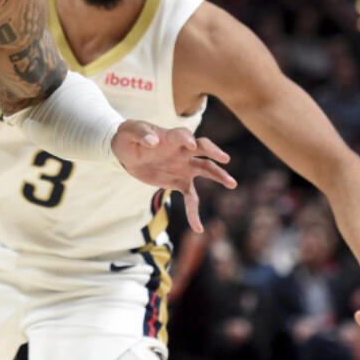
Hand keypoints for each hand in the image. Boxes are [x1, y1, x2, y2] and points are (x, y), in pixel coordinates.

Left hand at [111, 121, 235, 231]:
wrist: (126, 153)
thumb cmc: (129, 137)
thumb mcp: (129, 131)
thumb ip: (140, 134)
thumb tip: (152, 141)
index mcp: (170, 137)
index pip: (182, 135)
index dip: (187, 138)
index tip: (191, 144)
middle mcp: (182, 151)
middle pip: (203, 149)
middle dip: (214, 153)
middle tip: (225, 159)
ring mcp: (183, 167)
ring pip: (206, 170)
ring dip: (219, 176)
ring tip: (232, 184)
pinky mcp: (179, 182)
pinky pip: (191, 198)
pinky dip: (194, 212)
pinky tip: (198, 228)